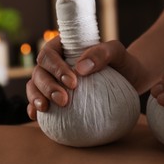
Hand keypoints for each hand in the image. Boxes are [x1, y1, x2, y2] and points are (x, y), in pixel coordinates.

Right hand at [26, 37, 146, 119]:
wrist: (129, 80)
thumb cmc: (122, 63)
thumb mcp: (117, 52)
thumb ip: (102, 53)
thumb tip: (81, 67)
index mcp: (63, 47)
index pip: (49, 54)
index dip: (56, 68)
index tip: (73, 83)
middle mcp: (54, 63)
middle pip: (39, 71)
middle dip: (47, 86)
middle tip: (64, 101)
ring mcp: (52, 80)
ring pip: (34, 86)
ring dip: (36, 97)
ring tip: (46, 108)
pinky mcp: (54, 97)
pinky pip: (38, 101)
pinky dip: (34, 108)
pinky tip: (37, 116)